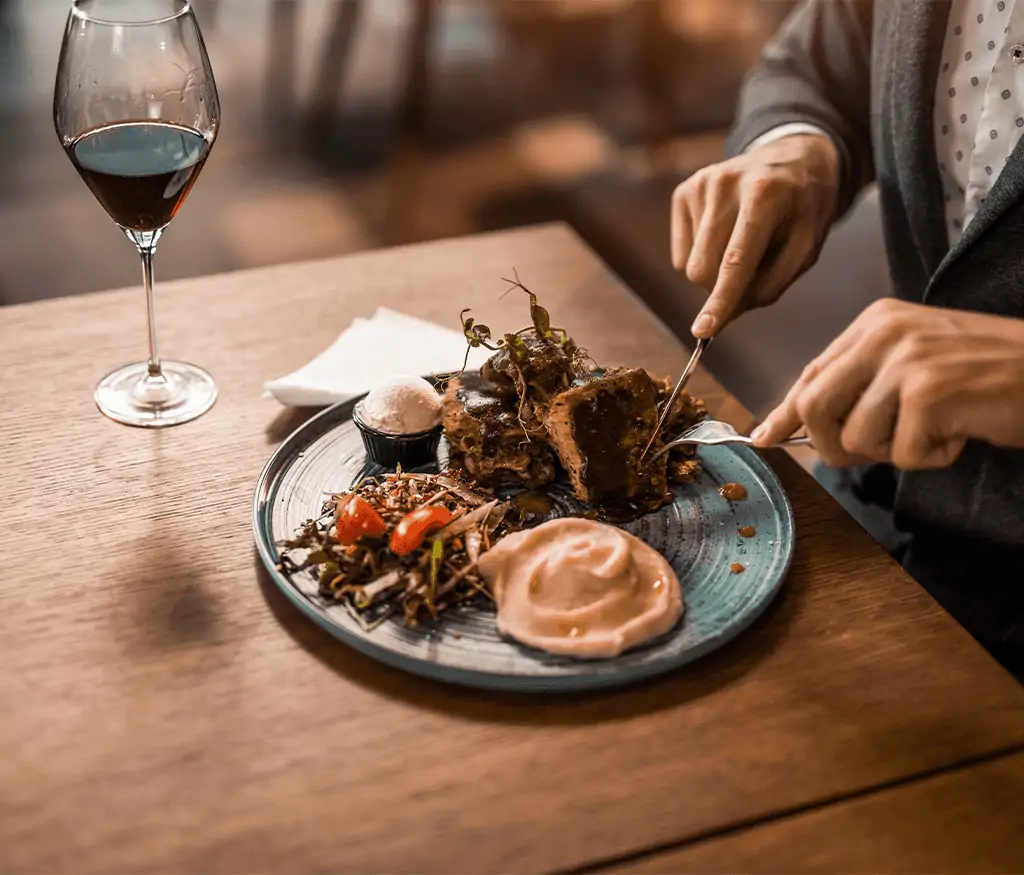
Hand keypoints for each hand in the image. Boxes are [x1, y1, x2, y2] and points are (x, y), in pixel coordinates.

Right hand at [672, 133, 840, 337]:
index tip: (703, 332)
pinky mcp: (684, 192)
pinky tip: (725, 234)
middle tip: (751, 276)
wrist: (792, 158)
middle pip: (703, 270)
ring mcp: (699, 185)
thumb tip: (727, 313)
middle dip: (722, 289)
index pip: (736, 261)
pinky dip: (702, 256)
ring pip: (689, 265)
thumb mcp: (807, 247)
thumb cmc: (803, 208)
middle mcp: (725, 184)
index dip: (720, 300)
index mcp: (765, 195)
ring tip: (743, 245)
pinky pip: (681, 253)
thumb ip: (772, 284)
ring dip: (714, 272)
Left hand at [751, 298, 1023, 469]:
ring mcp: (906, 360)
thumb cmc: (987, 374)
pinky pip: (904, 453)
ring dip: (894, 452)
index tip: (764, 436)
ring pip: (857, 437)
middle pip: (815, 406)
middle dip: (832, 445)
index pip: (811, 373)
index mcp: (874, 322)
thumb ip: (860, 385)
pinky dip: (931, 458)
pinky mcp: (929, 392)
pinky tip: (959, 434)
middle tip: (869, 452)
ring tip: (935, 430)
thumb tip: (798, 424)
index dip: (785, 412)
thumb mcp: (914, 363)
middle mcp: (884, 333)